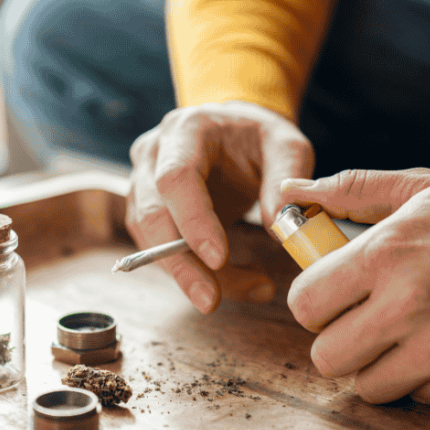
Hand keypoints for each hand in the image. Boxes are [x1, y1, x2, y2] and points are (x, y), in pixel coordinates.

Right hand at [126, 101, 313, 312]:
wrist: (234, 130)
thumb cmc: (258, 137)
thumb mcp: (286, 144)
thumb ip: (287, 176)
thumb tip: (278, 225)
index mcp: (186, 130)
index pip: (176, 178)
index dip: (193, 221)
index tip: (219, 259)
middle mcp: (153, 153)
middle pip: (151, 215)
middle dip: (181, 264)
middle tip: (211, 300)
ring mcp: (142, 181)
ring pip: (150, 239)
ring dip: (189, 274)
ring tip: (246, 289)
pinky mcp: (144, 208)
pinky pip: (157, 248)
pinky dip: (190, 271)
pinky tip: (228, 282)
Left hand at [280, 168, 429, 405]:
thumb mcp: (423, 187)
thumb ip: (350, 191)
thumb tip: (289, 191)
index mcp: (386, 254)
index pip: (304, 304)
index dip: (312, 303)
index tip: (333, 296)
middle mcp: (408, 306)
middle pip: (325, 356)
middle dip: (337, 340)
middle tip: (363, 321)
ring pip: (367, 387)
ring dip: (376, 366)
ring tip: (402, 336)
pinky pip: (417, 397)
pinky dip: (422, 379)